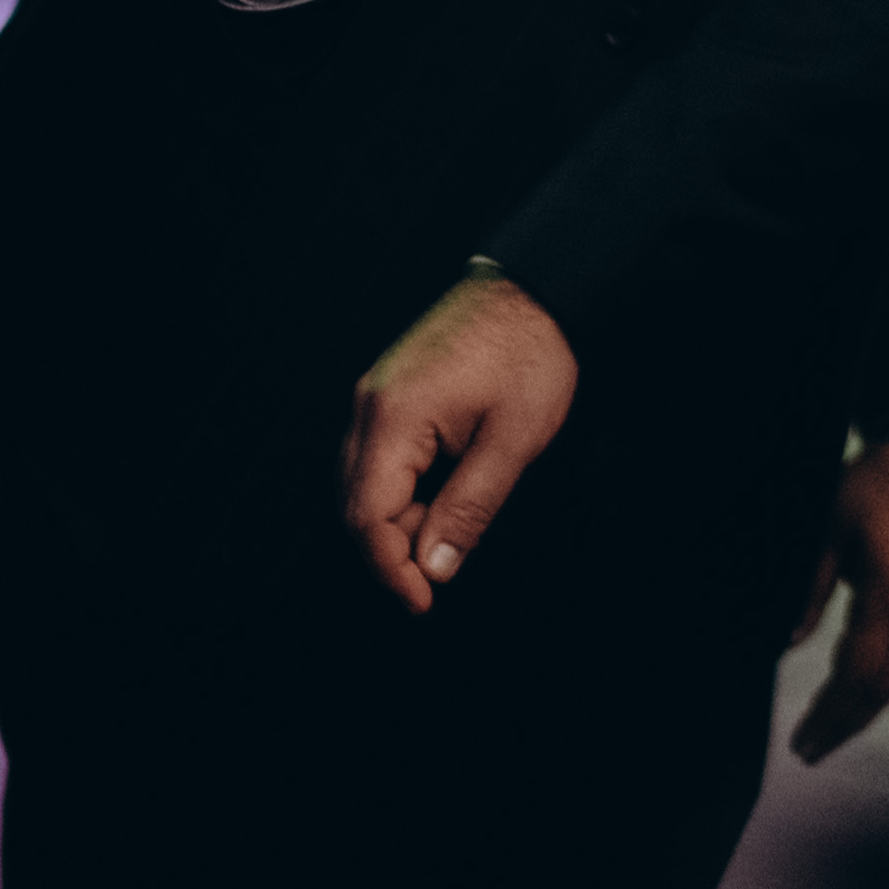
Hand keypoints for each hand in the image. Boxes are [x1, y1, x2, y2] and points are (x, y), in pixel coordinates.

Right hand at [343, 269, 581, 610]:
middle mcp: (370, 404)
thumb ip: (469, 508)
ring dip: (399, 518)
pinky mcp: (391, 390)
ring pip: (364, 482)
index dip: (390, 568)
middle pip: (355, 503)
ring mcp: (376, 393)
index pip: (365, 515)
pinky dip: (403, 488)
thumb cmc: (529, 354)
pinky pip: (378, 455)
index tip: (423, 600)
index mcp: (394, 415)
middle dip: (392, 547)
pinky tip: (444, 494)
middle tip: (442, 571)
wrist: (534, 288)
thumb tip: (434, 566)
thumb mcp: (512, 440)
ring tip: (452, 530)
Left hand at [788, 443, 888, 762]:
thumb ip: (811, 590)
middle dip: (844, 724)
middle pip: (879, 689)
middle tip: (811, 750)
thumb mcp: (830, 531)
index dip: (828, 713)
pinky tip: (872, 694)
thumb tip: (788, 640)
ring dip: (866, 710)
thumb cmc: (876, 488)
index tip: (802, 740)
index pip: (855, 676)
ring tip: (836, 732)